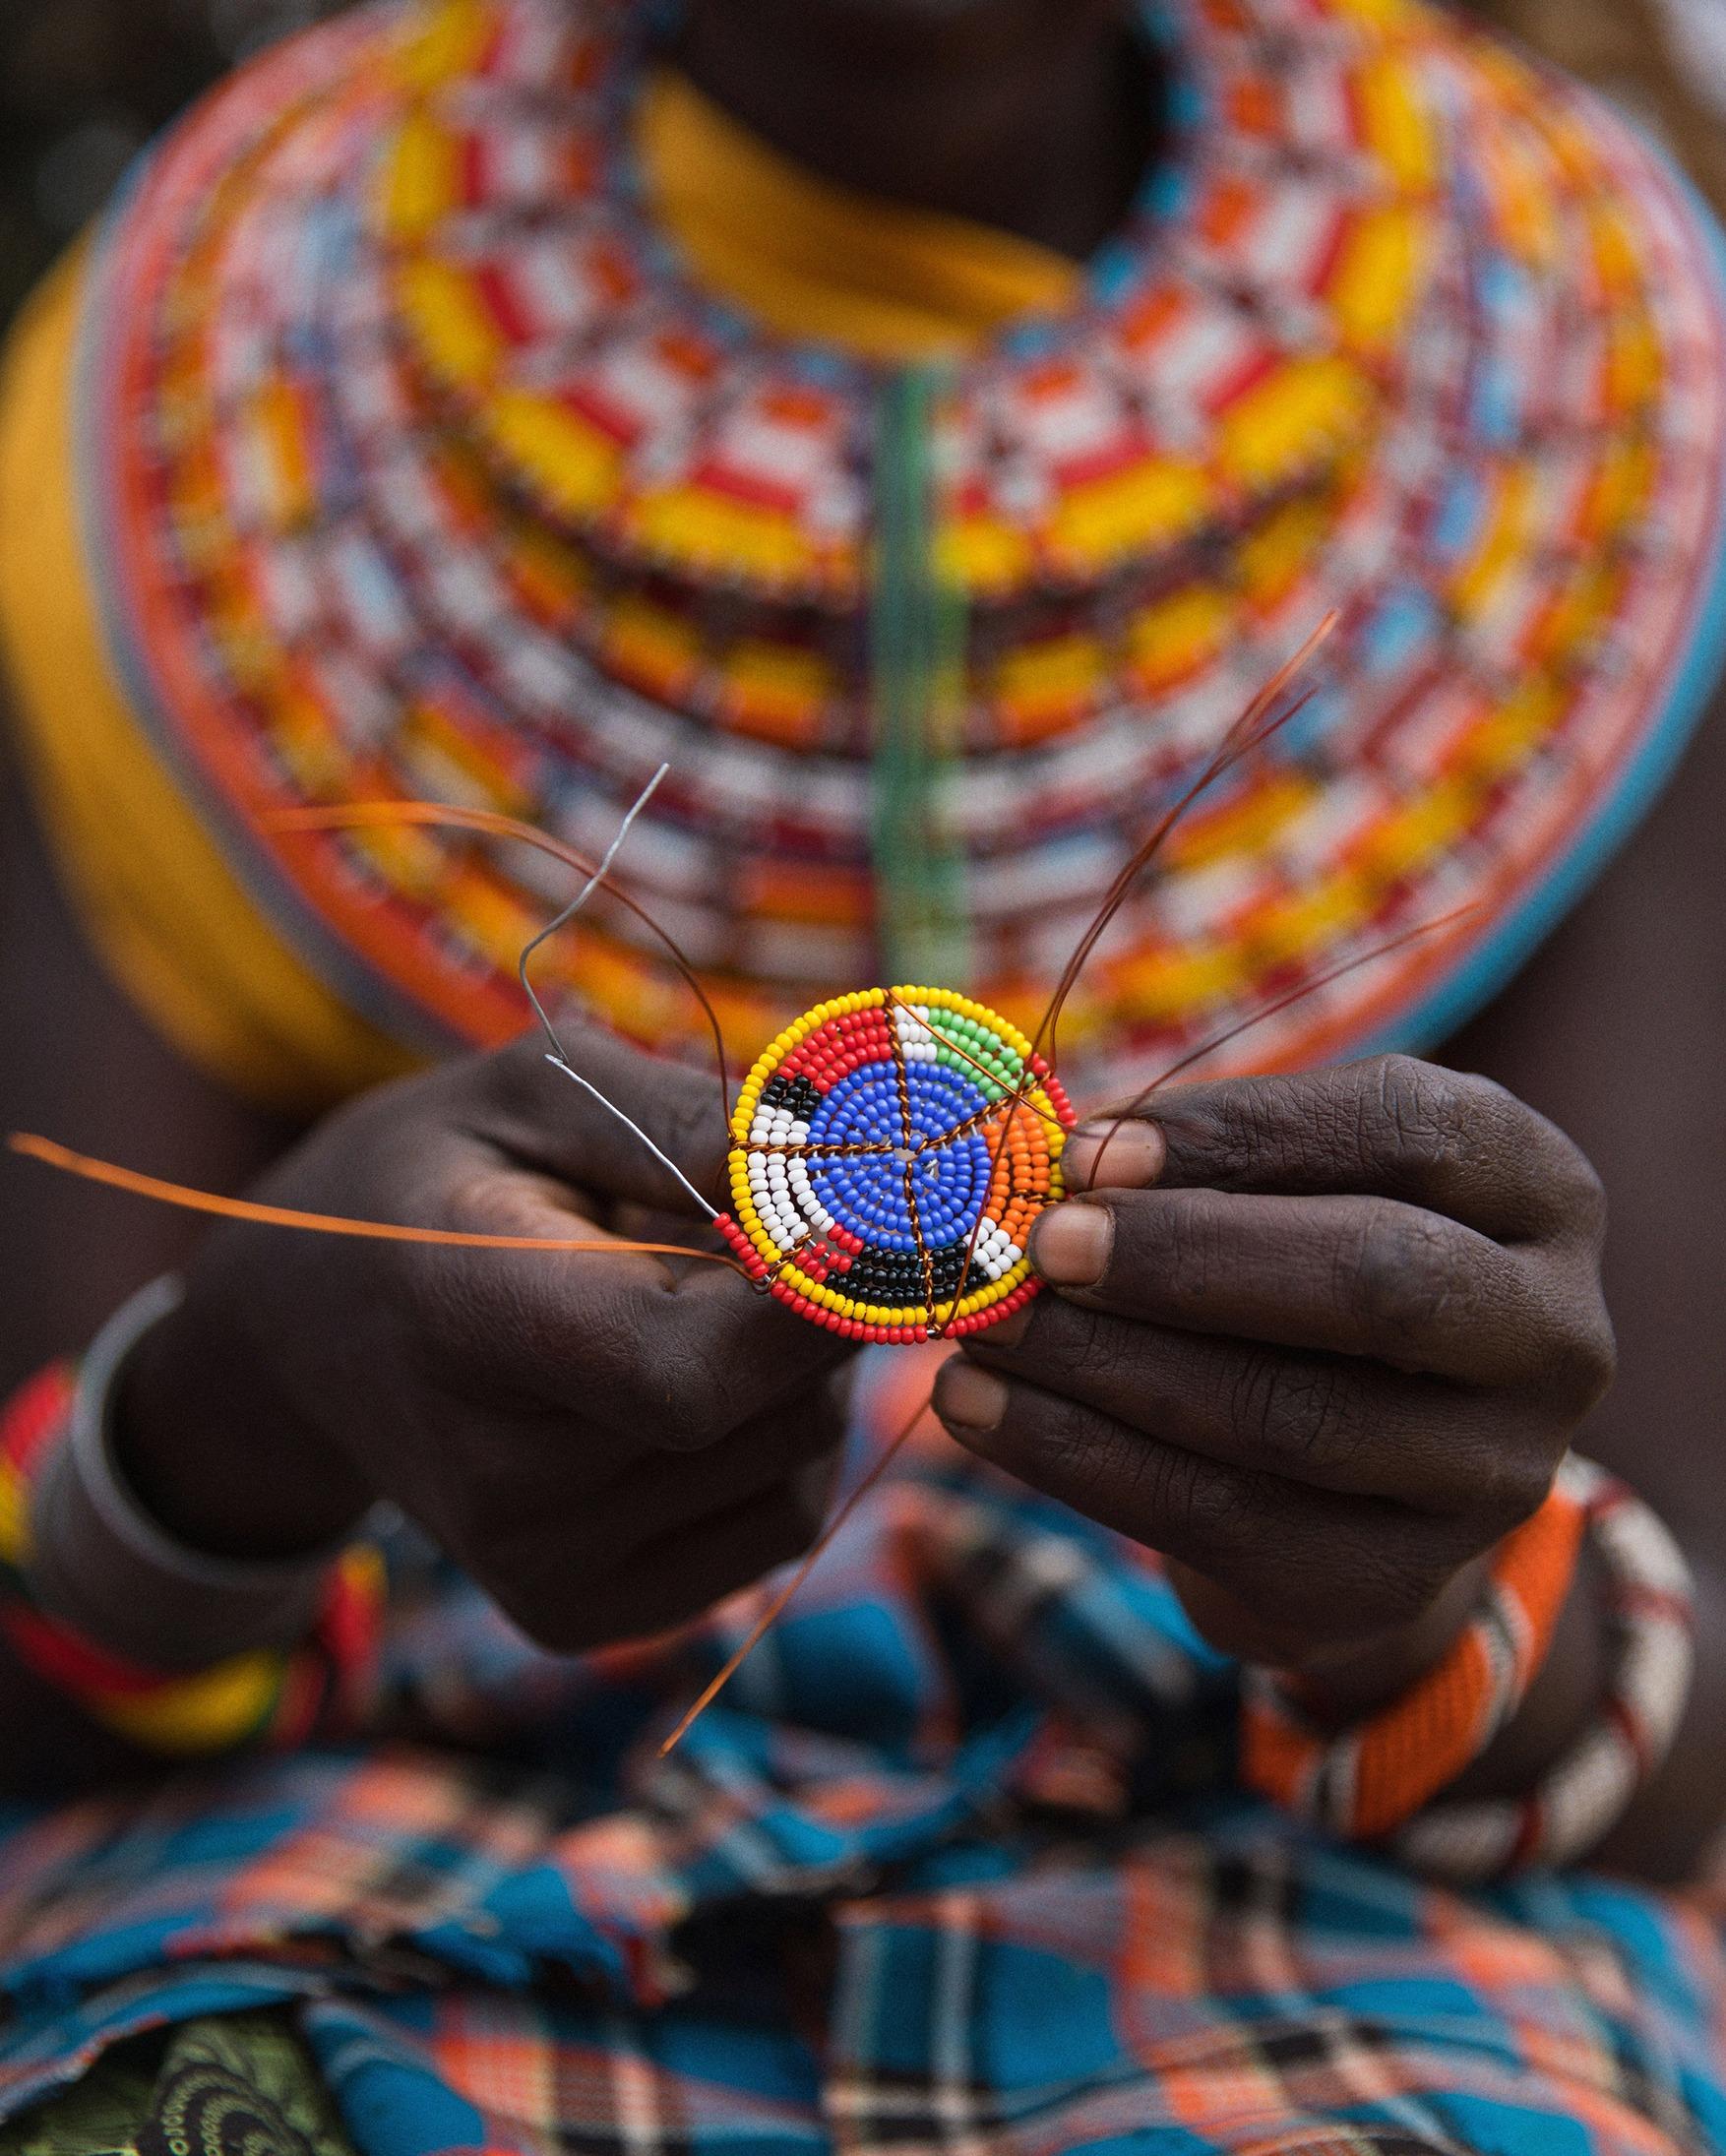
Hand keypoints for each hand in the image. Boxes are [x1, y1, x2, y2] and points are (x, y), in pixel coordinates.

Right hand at [118, 1028, 851, 1653]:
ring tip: (687, 1297)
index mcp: (471, 1321)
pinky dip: (777, 1438)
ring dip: (799, 1365)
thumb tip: (846, 1168)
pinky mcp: (582, 1613)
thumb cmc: (435, 1178)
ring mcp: (541, 1566)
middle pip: (775, 1405)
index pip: (697, 1366)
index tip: (865, 1206)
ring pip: (801, 1455)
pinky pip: (780, 1519)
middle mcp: (502, 1480)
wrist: (302, 1334)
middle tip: (752, 1226)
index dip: (819, 1291)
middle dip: (820, 1301)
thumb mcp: (530, 1090)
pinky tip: (684, 1380)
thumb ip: (684, 1121)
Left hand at [933, 1056, 1615, 1691]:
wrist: (1359, 1481)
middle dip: (1185, 1259)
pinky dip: (1073, 1458)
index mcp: (1535, 1192)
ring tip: (982, 1324)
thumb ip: (1204, 1163)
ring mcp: (1488, 1475)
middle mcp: (1550, 1334)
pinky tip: (974, 1408)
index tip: (1085, 1150)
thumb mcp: (1290, 1189)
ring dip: (1103, 1366)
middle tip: (1039, 1246)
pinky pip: (1217, 1519)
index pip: (1408, 1132)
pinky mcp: (1392, 1579)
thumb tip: (1052, 1159)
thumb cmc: (1304, 1272)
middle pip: (1379, 1280)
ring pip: (1288, 1417)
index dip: (1241, 1134)